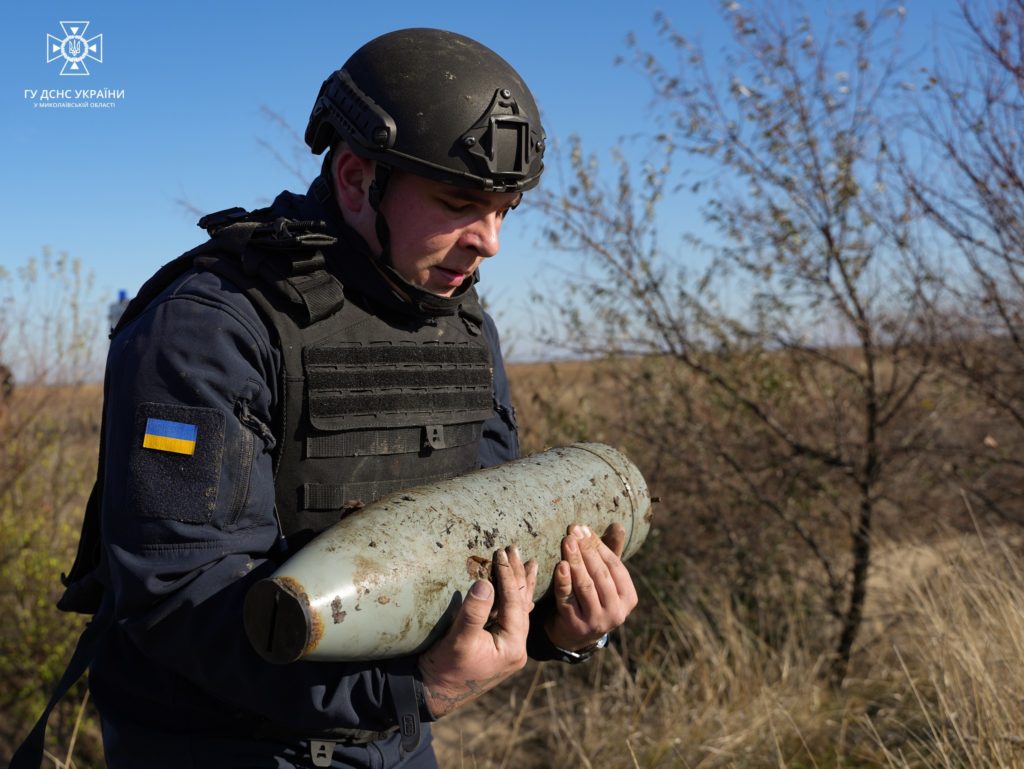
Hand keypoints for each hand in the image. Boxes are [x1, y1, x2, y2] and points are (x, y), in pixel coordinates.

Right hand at [418, 545, 537, 716]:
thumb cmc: (445, 668)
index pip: (514, 603)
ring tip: (528, 562)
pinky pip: (510, 616)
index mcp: (513, 646)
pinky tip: (518, 589)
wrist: (432, 693)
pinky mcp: (497, 646)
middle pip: (521, 604)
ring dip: (520, 585)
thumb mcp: (459, 639)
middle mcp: (516, 647)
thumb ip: (474, 612)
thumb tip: (485, 583)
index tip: (501, 553)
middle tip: (515, 549)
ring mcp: (508, 647)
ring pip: (519, 609)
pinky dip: (512, 598)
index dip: (508, 576)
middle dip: (518, 576)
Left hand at [544, 523, 637, 650]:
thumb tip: (618, 526)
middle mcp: (616, 612)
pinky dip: (564, 581)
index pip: (615, 566)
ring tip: (567, 541)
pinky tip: (560, 565)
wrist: (572, 635)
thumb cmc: (592, 598)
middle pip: (600, 575)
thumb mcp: (604, 579)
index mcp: (628, 598)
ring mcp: (596, 621)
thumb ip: (610, 553)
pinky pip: (568, 598)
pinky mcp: (575, 625)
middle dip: (586, 550)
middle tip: (573, 531)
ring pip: (585, 585)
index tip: (584, 529)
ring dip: (575, 561)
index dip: (599, 546)